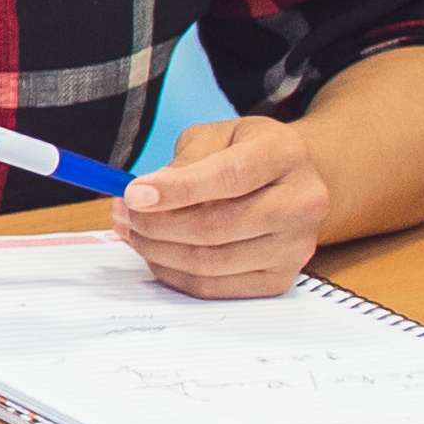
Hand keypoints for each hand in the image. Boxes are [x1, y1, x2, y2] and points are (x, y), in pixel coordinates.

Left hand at [114, 112, 340, 297]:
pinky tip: (155, 252)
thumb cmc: (246, 153)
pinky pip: (215, 287)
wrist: (291, 180)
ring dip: (157, 250)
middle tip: (121, 212)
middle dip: (156, 223)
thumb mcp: (216, 136)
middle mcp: (302, 203)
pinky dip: (174, 273)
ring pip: (212, 263)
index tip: (133, 194)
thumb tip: (146, 194)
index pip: (230, 177)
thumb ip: (185, 160)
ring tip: (131, 231)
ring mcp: (296, 246)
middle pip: (217, 226)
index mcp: (284, 154)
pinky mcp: (281, 278)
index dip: (177, 189)